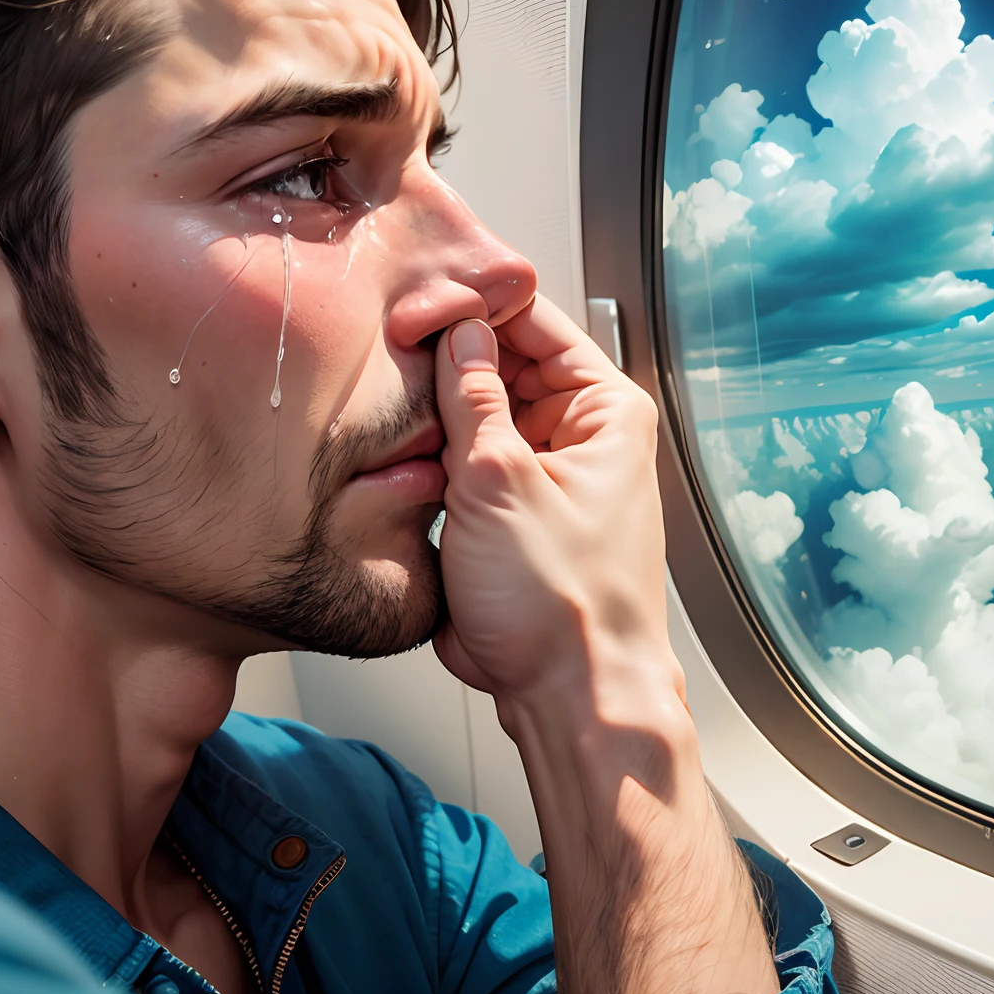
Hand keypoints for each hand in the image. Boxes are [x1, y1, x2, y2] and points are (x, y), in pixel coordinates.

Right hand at [431, 300, 779, 993]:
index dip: (476, 306)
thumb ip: (473, 397)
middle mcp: (584, 436)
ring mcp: (547, 474)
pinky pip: (467, 463)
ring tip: (387, 398)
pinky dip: (434, 457)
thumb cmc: (566, 606)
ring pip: (478, 415)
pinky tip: (398, 452)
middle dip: (447, 360)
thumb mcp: (499, 479)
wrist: (571, 694)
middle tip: (387, 346)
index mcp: (606, 411)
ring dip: (435, 413)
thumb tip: (459, 334)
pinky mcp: (512, 515)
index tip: (419, 299)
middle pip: (503, 365)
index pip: (536, 323)